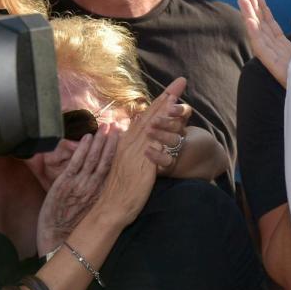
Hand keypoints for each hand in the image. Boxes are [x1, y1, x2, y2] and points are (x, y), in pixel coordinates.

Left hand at [36, 131, 116, 254]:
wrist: (58, 239)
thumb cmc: (77, 228)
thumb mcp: (96, 211)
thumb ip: (103, 195)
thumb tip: (113, 183)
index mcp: (104, 193)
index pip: (116, 169)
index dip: (121, 153)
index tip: (127, 140)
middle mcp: (96, 186)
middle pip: (107, 160)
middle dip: (113, 142)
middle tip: (119, 126)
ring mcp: (81, 183)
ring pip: (93, 158)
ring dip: (100, 141)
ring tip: (106, 127)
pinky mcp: (66, 183)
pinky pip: (77, 162)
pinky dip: (83, 149)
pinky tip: (89, 137)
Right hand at [94, 78, 186, 226]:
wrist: (110, 208)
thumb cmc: (119, 187)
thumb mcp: (125, 163)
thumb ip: (130, 148)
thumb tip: (131, 133)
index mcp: (127, 143)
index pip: (146, 117)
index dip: (159, 101)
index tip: (172, 88)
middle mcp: (131, 145)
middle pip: (151, 116)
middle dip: (166, 98)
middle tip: (181, 81)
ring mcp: (137, 155)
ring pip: (153, 128)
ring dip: (166, 111)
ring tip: (178, 95)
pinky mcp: (143, 168)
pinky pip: (155, 148)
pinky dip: (164, 134)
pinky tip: (175, 125)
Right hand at [238, 0, 290, 87]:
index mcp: (286, 49)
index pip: (270, 25)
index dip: (262, 8)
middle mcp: (278, 54)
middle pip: (262, 27)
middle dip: (252, 8)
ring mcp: (276, 62)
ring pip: (259, 35)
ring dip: (249, 17)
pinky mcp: (277, 70)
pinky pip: (263, 51)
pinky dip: (255, 35)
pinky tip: (249, 21)